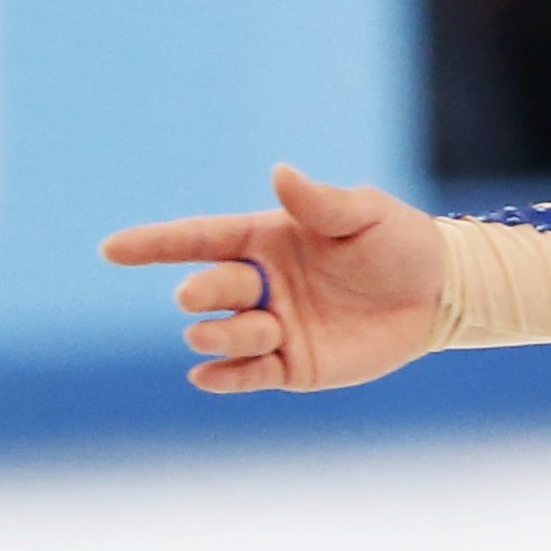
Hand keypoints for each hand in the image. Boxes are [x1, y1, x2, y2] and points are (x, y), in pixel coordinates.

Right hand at [100, 164, 444, 392]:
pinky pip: (246, 376)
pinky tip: (207, 375)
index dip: (155, 244)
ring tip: (259, 327)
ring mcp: (274, 327)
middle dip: (200, 293)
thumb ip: (320, 202)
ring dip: (223, 334)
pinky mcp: (293, 365)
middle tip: (201, 294)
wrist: (440, 292)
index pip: (201, 239)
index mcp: (268, 239)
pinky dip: (224, 377)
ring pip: (222, 335)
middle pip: (208, 289)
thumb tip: (279, 173)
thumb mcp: (366, 215)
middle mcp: (262, 284)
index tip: (110, 248)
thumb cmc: (400, 243)